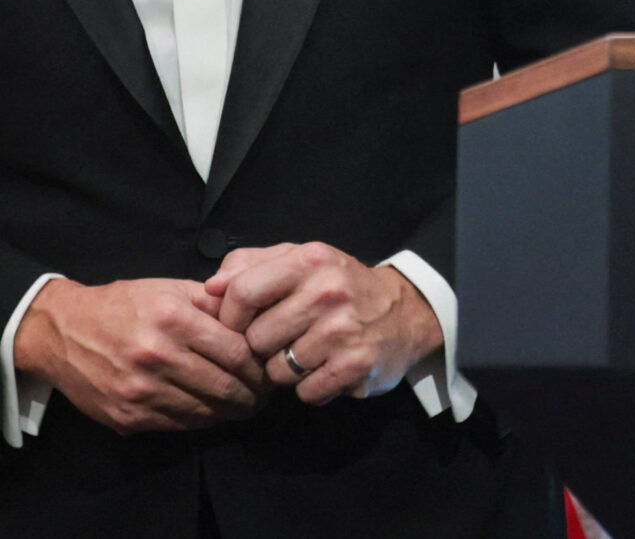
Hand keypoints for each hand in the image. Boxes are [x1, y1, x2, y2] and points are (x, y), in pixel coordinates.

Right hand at [13, 276, 270, 433]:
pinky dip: (202, 420)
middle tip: (267, 394)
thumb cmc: (125, 305)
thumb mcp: (172, 289)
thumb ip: (215, 303)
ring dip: (231, 411)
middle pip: (225, 386)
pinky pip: (178, 424)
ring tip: (246, 405)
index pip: (237, 352)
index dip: (261, 365)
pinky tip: (213, 412)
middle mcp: (157, 357)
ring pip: (205, 410)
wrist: (63, 331)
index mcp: (173, 320)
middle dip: (253, 394)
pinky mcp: (126, 416)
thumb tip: (258, 317)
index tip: (272, 367)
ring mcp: (139, 391)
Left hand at [203, 244, 441, 405]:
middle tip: (284, 340)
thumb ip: (250, 265)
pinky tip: (327, 370)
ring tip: (308, 355)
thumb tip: (209, 288)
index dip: (230, 317)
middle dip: (263, 347)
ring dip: (286, 371)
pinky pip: (306, 392)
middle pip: (256, 339)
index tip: (240, 326)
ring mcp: (345, 330)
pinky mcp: (357, 365)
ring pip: (278, 371)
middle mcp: (328, 291)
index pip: (241, 292)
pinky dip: (311, 388)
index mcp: (310, 260)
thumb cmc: (338, 287)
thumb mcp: (300, 261)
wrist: (406, 313)